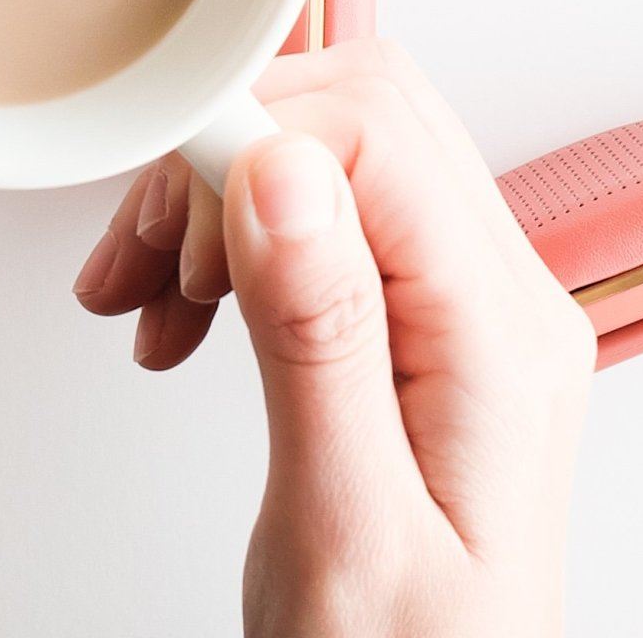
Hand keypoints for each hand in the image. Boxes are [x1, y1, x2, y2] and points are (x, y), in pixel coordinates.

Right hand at [74, 39, 594, 636]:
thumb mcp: (346, 526)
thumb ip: (318, 339)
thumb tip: (281, 171)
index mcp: (501, 341)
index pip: (376, 133)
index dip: (247, 140)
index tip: (157, 213)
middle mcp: (496, 303)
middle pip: (353, 116)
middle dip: (220, 159)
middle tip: (146, 255)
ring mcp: (459, 308)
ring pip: (323, 153)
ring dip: (208, 200)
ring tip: (141, 291)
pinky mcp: (411, 323)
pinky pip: (312, 216)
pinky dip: (222, 239)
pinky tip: (175, 311)